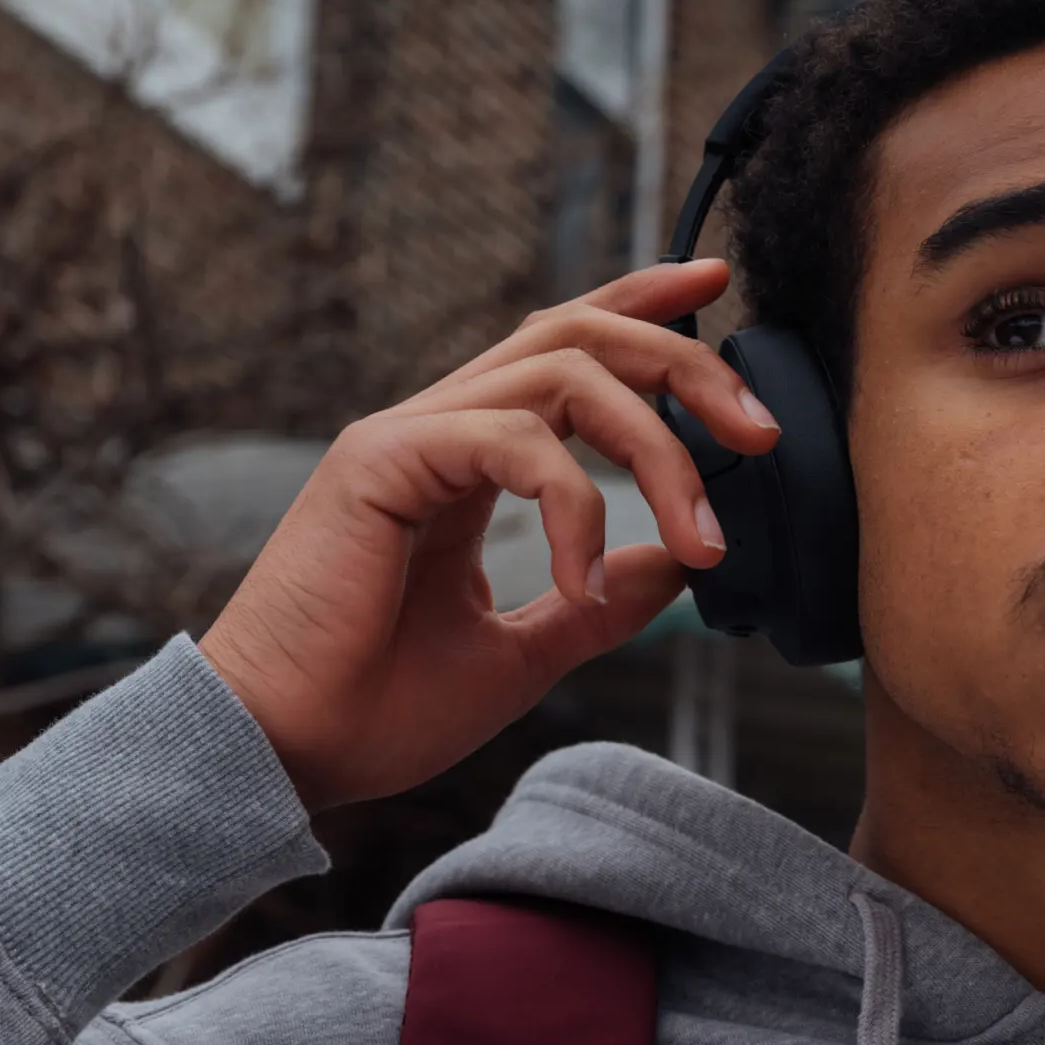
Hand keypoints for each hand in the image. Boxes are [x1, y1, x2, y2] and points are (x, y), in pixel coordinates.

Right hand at [200, 260, 776, 810]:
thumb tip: (679, 565)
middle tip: (760, 430)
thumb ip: (601, 602)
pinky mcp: (382, 462)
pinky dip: (576, 508)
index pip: (566, 350)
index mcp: (470, 460)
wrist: (284, 754)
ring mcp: (408, 436)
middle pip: (579, 334)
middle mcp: (440, 428)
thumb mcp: (526, 652)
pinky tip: (585, 581)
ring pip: (563, 374)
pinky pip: (514, 443)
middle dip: (684, 362)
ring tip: (705, 541)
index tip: (716, 289)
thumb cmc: (380, 708)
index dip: (642, 305)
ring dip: (659, 451)